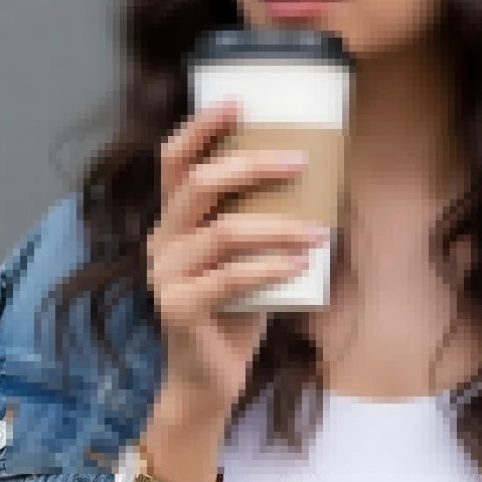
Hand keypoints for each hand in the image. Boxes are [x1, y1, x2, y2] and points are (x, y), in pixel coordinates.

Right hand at [146, 99, 328, 428]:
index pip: (174, 160)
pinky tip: (302, 267)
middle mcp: (162, 240)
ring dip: (278, 227)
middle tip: (301, 161)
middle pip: (199, 184)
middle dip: (252, 166)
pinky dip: (271, 268)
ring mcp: (165, 275)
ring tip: (319, 230)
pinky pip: (229, 279)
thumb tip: (319, 179)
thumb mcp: (246, 257)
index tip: (239, 102)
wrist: (208, 379)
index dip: (201, 127)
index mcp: (174, 221)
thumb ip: (260, 221)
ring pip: (223, 232)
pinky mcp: (178, 309)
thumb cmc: (236, 310)